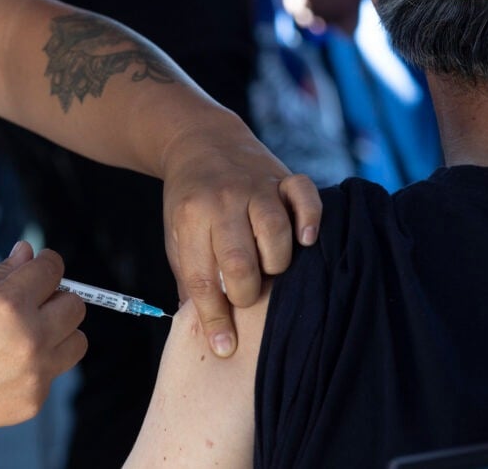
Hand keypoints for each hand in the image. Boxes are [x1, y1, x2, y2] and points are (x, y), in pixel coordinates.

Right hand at [0, 242, 86, 445]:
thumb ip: (2, 271)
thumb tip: (29, 252)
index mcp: (9, 304)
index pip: (53, 270)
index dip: (47, 262)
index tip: (41, 265)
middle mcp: (29, 338)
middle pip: (75, 305)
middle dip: (56, 296)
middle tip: (32, 301)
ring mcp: (35, 374)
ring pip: (77, 341)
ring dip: (59, 331)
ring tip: (27, 333)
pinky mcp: (33, 401)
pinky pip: (54, 371)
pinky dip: (39, 363)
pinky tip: (7, 364)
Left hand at [161, 112, 320, 356]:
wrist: (199, 141)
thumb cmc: (189, 201)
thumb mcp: (176, 236)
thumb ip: (191, 278)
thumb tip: (208, 332)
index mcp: (191, 218)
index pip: (203, 278)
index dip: (215, 317)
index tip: (225, 347)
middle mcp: (223, 201)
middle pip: (241, 261)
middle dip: (247, 293)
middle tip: (248, 296)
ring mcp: (255, 187)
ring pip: (275, 233)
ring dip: (277, 263)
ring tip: (271, 270)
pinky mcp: (282, 176)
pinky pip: (305, 196)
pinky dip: (310, 220)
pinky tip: (305, 240)